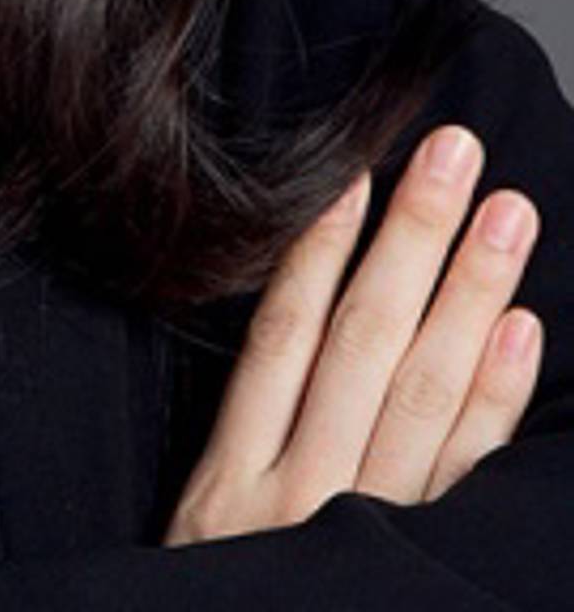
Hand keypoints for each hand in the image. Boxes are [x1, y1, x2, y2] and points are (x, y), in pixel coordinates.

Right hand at [162, 124, 542, 544]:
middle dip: (413, 241)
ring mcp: (356, 538)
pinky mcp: (404, 575)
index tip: (358, 172)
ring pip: (418, 396)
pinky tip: (519, 332)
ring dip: (466, 295)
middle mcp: (297, 503)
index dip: (317, 250)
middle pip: (362, 345)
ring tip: (506, 213)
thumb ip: (249, 456)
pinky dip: (495, 403)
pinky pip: (461, 479)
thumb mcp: (200, 545)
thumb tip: (302, 334)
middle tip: (456, 151)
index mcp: (231, 484)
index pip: (281, 338)